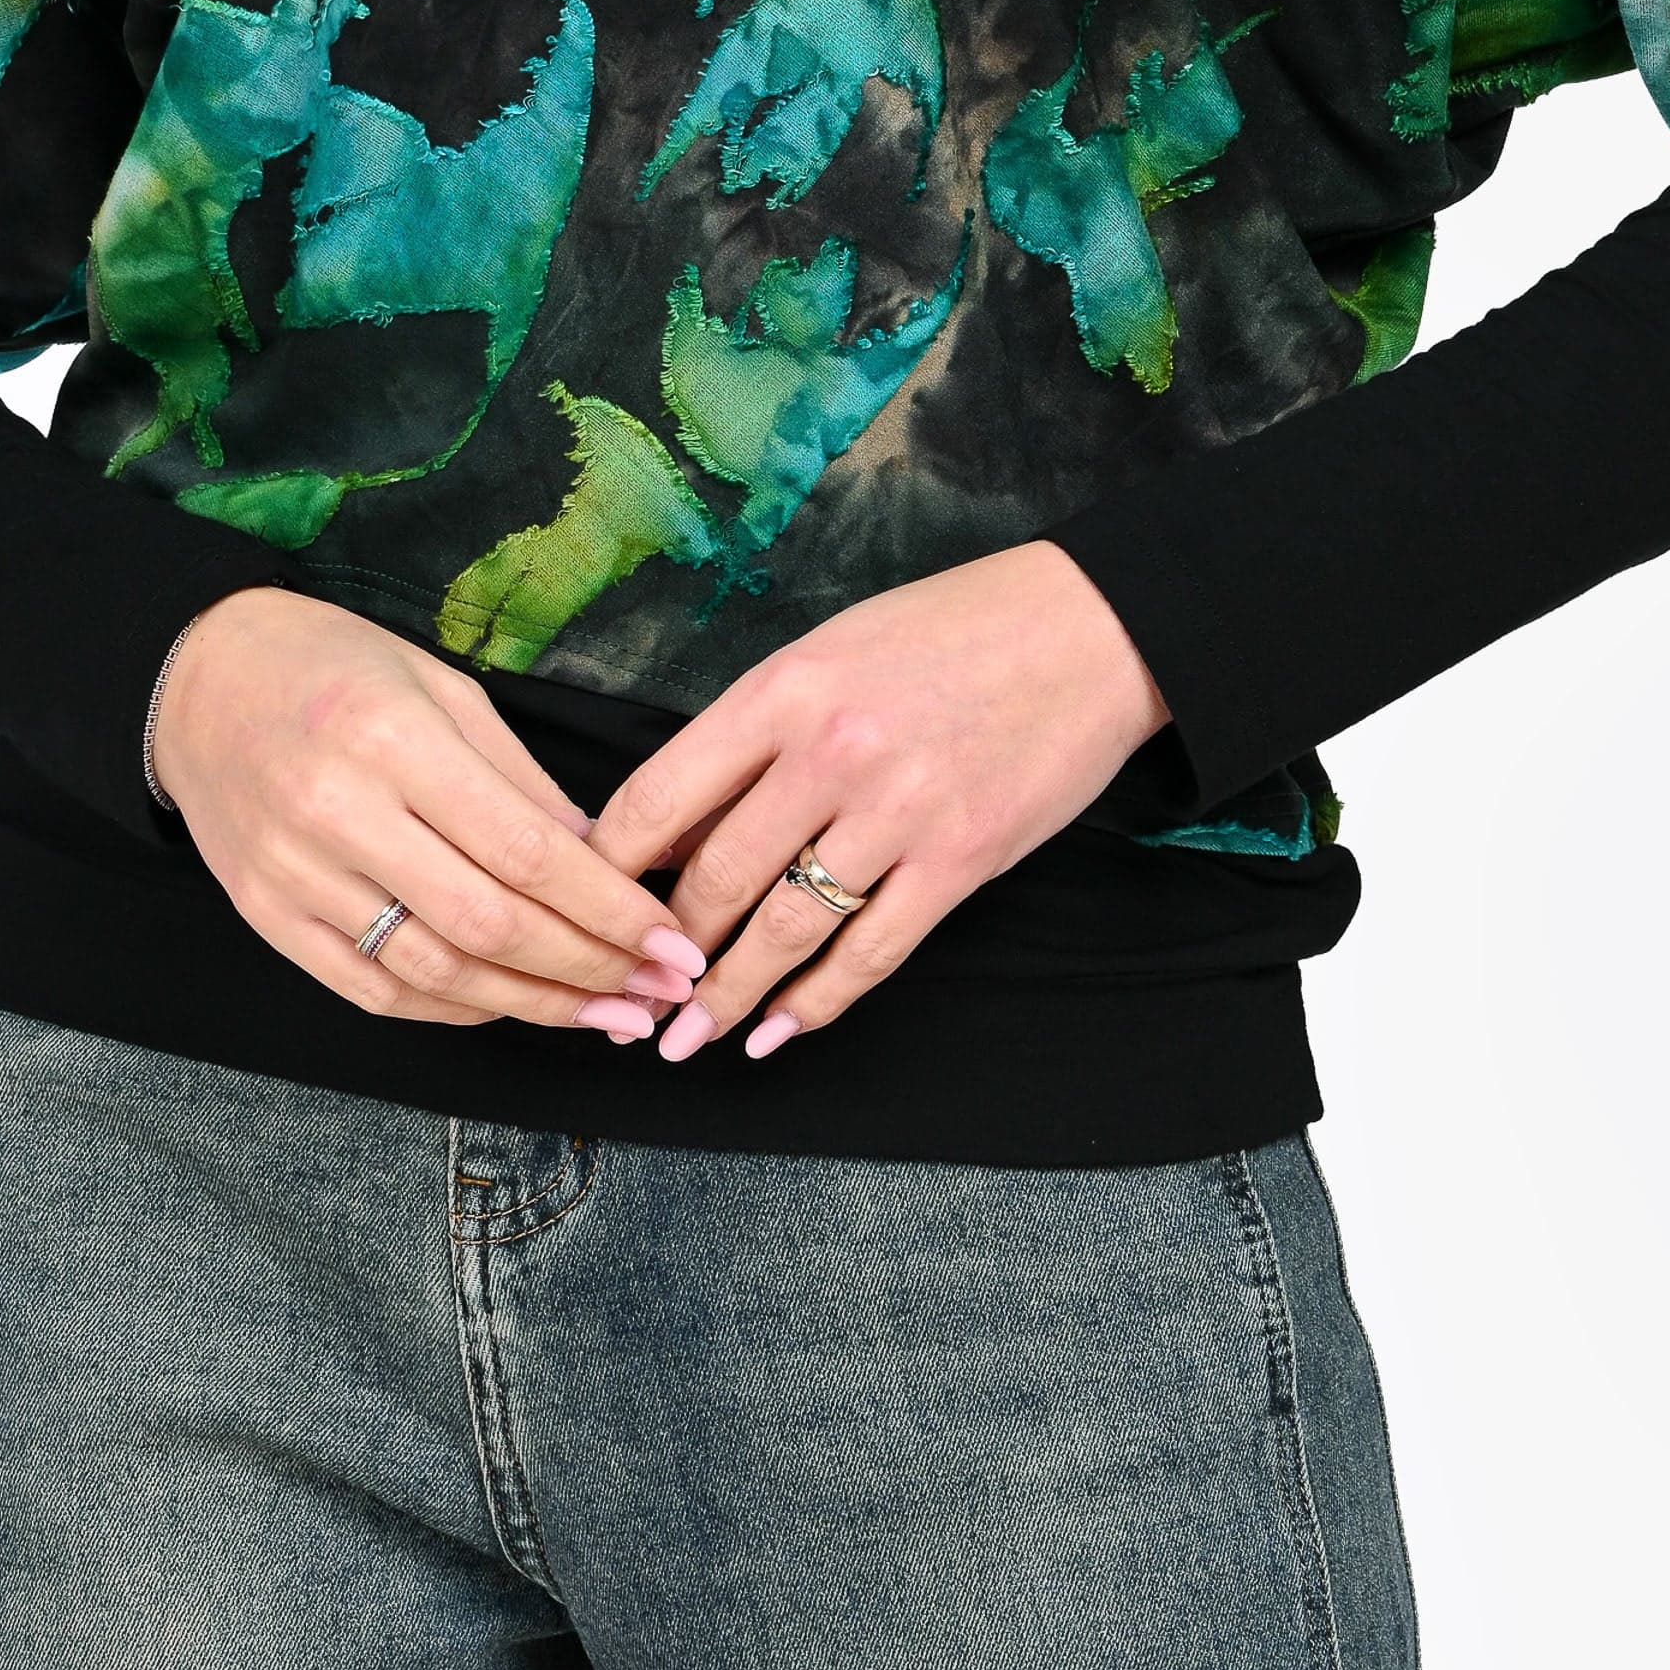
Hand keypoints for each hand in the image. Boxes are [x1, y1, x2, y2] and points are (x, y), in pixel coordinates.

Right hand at [150, 591, 708, 1043]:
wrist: (196, 681)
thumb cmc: (333, 667)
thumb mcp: (442, 687)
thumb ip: (521, 781)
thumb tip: (604, 862)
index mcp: (395, 739)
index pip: (528, 852)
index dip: (611, 912)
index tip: (673, 946)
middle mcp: (340, 814)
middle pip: (488, 924)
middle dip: (588, 971)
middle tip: (656, 996)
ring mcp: (296, 876)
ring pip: (434, 971)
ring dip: (531, 1006)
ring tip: (603, 1018)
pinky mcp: (267, 917)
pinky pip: (372, 989)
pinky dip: (450, 1010)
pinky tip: (508, 1008)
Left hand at [582, 543, 1169, 1066]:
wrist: (1091, 629)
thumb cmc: (952, 629)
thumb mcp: (832, 649)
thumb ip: (755, 732)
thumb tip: (678, 826)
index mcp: (784, 688)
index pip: (660, 796)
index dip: (607, 869)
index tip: (578, 910)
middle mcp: (831, 752)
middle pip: (714, 877)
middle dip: (660, 950)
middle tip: (625, 997)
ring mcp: (898, 812)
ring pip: (783, 930)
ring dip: (724, 998)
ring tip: (685, 1040)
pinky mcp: (961, 860)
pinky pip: (871, 952)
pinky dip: (816, 1003)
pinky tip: (777, 1030)